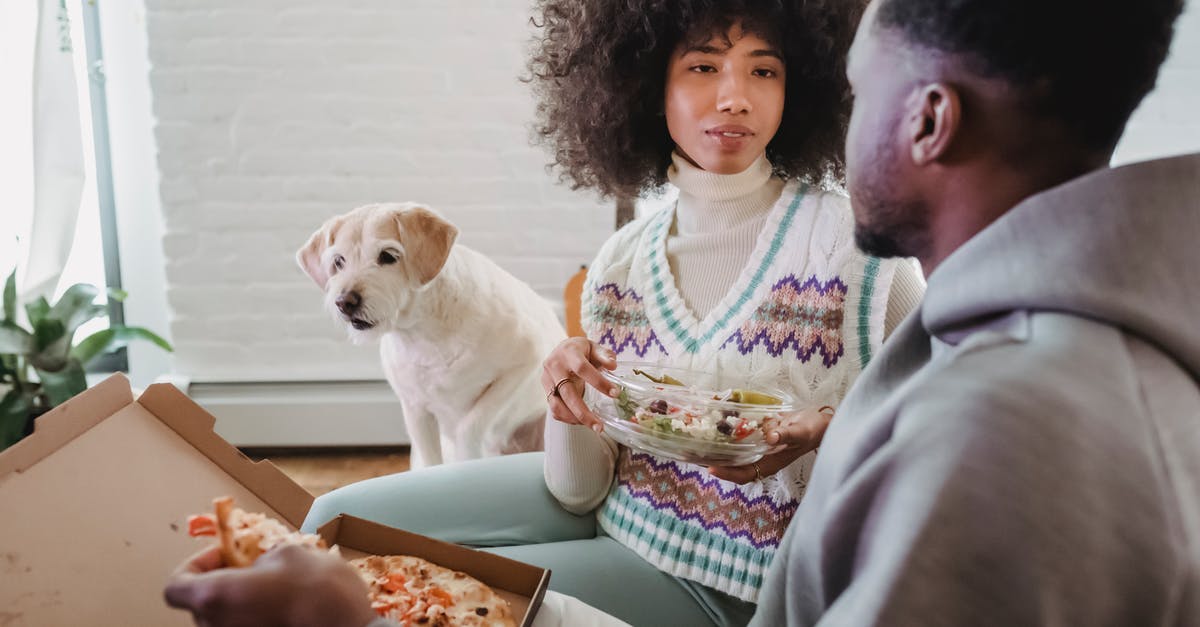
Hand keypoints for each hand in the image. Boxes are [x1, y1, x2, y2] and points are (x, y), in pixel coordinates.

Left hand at [163, 544, 376, 626]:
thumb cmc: (316, 590)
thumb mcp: (289, 555)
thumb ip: (262, 559)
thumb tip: (261, 566)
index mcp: (213, 597)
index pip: (175, 587)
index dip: (195, 565)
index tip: (224, 554)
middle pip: (201, 607)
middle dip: (224, 585)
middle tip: (254, 569)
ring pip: (226, 622)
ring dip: (242, 605)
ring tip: (276, 591)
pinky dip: (258, 620)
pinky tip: (286, 612)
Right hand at [542, 337, 618, 430]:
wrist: (562, 349)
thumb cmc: (581, 350)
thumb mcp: (594, 347)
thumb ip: (604, 355)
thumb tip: (613, 366)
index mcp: (568, 353)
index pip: (582, 368)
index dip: (598, 382)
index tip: (615, 393)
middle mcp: (554, 366)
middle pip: (567, 393)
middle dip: (583, 412)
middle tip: (599, 426)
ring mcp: (547, 379)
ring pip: (556, 404)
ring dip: (574, 418)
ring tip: (592, 426)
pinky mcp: (545, 390)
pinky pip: (553, 408)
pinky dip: (567, 418)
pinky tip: (581, 421)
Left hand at [708, 406, 833, 483]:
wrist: (820, 422)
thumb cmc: (812, 430)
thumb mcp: (801, 431)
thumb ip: (786, 434)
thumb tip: (771, 437)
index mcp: (770, 463)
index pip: (744, 474)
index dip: (727, 473)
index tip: (710, 467)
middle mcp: (762, 458)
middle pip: (734, 466)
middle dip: (714, 461)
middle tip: (693, 454)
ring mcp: (760, 448)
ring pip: (735, 453)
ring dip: (718, 449)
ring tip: (697, 442)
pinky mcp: (759, 437)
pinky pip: (740, 439)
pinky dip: (728, 434)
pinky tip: (716, 423)